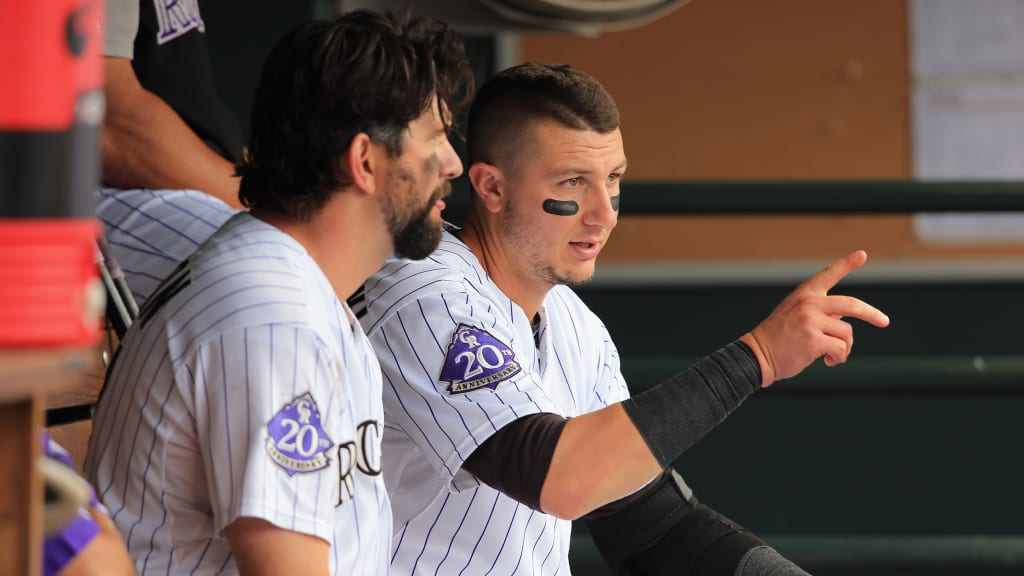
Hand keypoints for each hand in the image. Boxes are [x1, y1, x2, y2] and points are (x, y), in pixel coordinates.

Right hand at [743, 250, 889, 386]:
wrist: (758, 354)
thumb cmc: (778, 337)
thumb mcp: (796, 314)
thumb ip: (820, 311)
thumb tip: (846, 316)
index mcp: (804, 294)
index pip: (828, 274)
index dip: (847, 264)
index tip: (862, 254)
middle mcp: (809, 303)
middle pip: (851, 305)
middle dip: (872, 314)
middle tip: (884, 321)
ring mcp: (811, 321)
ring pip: (847, 333)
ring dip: (845, 348)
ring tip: (832, 355)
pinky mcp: (814, 340)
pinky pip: (841, 349)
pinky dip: (839, 358)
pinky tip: (827, 361)